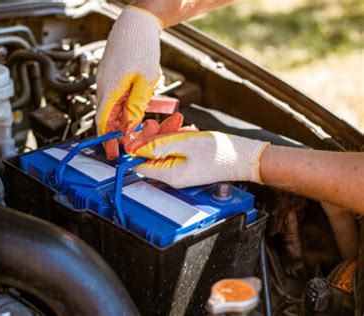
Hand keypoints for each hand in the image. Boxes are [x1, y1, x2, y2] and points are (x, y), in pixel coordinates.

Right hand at [96, 5, 162, 159]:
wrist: (136, 24)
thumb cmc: (142, 48)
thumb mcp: (146, 82)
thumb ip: (137, 106)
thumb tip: (130, 126)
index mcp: (110, 89)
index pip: (104, 122)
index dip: (108, 139)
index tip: (113, 152)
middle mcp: (102, 86)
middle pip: (105, 117)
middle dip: (114, 133)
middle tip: (124, 146)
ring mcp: (104, 80)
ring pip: (109, 107)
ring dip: (118, 120)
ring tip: (131, 130)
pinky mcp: (108, 75)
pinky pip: (111, 97)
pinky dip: (119, 108)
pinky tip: (131, 111)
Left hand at [125, 115, 268, 187]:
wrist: (244, 157)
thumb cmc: (220, 153)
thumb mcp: (185, 143)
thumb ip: (158, 145)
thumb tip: (137, 147)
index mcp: (169, 174)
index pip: (140, 164)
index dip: (135, 148)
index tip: (134, 133)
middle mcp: (173, 175)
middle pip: (152, 155)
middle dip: (153, 136)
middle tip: (156, 123)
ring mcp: (181, 170)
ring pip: (165, 149)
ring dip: (168, 134)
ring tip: (178, 123)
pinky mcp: (189, 163)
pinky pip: (177, 149)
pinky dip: (179, 138)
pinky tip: (188, 130)